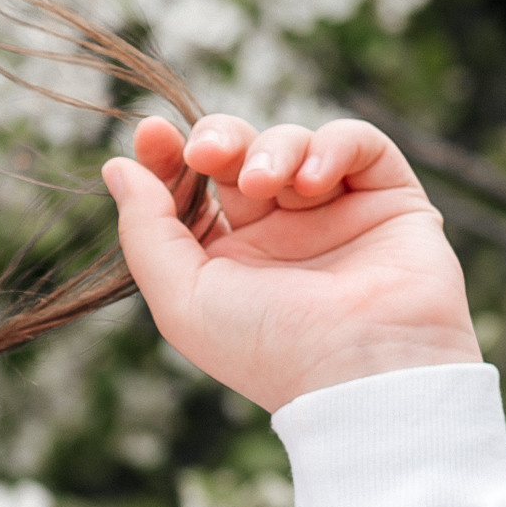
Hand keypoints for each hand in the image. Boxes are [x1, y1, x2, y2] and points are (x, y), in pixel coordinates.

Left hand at [102, 111, 481, 413]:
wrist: (360, 371)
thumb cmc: (267, 348)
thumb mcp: (182, 299)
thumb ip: (145, 232)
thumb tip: (118, 167)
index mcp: (230, 259)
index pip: (194, 188)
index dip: (169, 156)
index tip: (152, 134)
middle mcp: (281, 233)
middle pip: (240, 152)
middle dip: (219, 138)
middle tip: (208, 153)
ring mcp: (335, 213)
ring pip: (294, 141)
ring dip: (272, 149)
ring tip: (266, 184)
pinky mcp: (388, 197)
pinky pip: (357, 142)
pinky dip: (331, 146)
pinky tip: (313, 181)